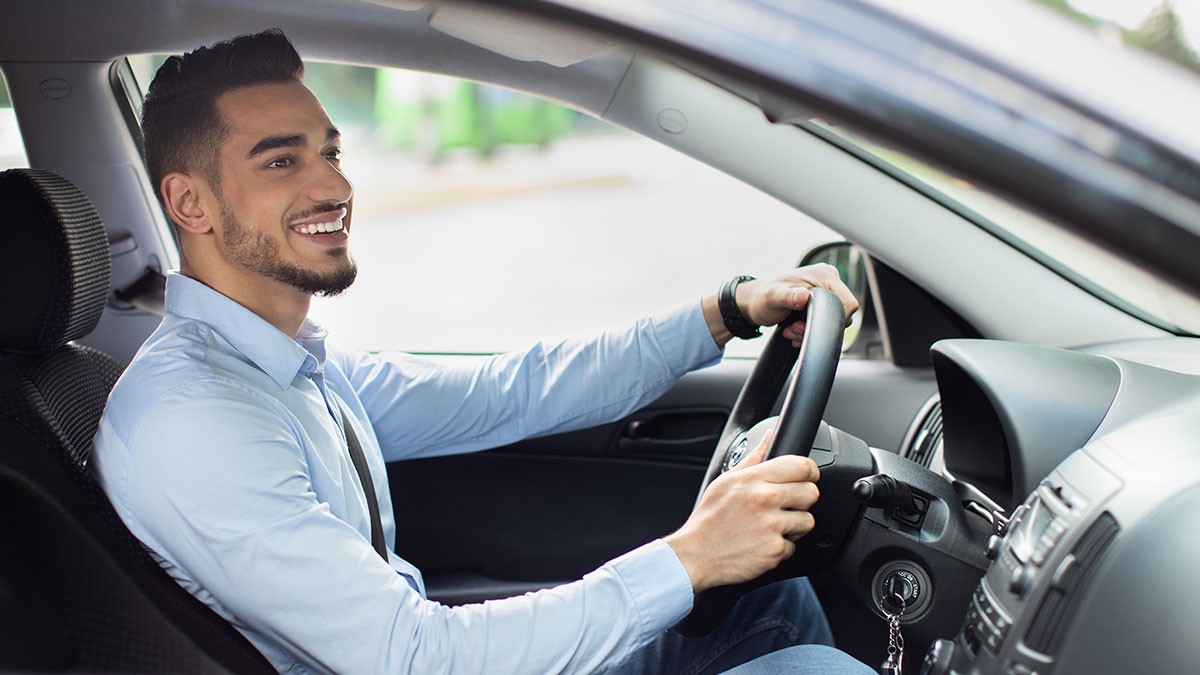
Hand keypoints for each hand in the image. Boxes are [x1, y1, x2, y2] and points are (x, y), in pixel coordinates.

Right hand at [664, 430, 820, 591]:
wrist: (695, 555)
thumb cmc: (708, 519)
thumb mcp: (725, 481)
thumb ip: (752, 458)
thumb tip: (768, 436)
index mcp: (753, 479)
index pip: (802, 466)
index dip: (809, 471)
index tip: (806, 477)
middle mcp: (764, 499)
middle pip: (811, 492)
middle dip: (802, 499)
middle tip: (786, 505)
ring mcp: (771, 526)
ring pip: (807, 520)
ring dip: (794, 526)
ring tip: (772, 527)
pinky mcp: (775, 550)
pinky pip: (794, 546)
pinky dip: (781, 547)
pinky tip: (763, 543)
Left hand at [702, 264, 859, 347]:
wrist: (754, 302)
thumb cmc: (762, 297)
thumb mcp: (773, 297)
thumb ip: (788, 296)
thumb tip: (803, 296)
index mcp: (824, 275)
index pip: (849, 302)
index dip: (834, 319)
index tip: (809, 324)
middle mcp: (828, 282)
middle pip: (841, 314)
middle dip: (817, 327)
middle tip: (793, 328)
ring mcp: (825, 293)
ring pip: (832, 321)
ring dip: (810, 331)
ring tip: (790, 329)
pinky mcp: (820, 304)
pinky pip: (824, 323)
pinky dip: (809, 331)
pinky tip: (793, 331)